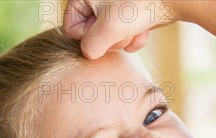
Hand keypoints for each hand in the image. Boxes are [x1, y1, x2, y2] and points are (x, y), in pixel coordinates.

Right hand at [62, 0, 178, 59]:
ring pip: (110, 39)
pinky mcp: (130, 15)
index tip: (103, 33)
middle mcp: (97, 0)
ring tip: (135, 29)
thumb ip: (91, 46)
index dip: (86, 38)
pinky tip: (144, 31)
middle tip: (122, 31)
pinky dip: (135, 37)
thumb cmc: (138, 5)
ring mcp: (114, 8)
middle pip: (92, 36)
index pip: (71, 29)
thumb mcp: (108, 28)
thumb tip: (89, 54)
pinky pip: (124, 35)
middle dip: (110, 39)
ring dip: (124, 40)